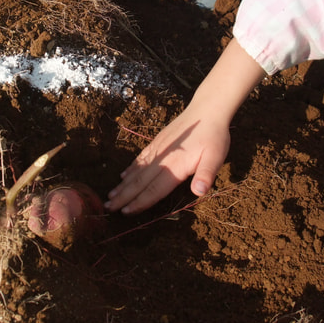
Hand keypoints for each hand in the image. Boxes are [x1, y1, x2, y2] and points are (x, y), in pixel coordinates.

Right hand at [106, 39, 266, 213]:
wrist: (207, 110)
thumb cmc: (214, 136)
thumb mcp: (216, 157)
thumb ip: (206, 175)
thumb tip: (199, 192)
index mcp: (175, 167)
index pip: (154, 189)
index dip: (140, 202)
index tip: (126, 212)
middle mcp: (162, 159)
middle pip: (139, 182)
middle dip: (123, 197)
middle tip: (107, 208)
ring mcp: (158, 149)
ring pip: (137, 171)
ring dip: (123, 185)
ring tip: (110, 196)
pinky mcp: (157, 142)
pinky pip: (140, 158)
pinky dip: (130, 169)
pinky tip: (124, 176)